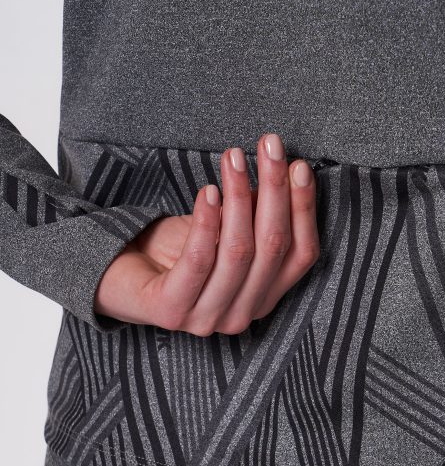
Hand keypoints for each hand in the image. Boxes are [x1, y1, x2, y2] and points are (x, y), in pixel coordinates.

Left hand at [94, 133, 319, 334]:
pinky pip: (198, 260)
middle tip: (270, 147)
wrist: (119, 279)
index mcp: (263, 298)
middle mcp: (242, 314)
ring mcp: (208, 318)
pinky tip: (207, 191)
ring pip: (239, 252)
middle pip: (273, 247)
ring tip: (233, 158)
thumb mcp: (224, 230)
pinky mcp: (171, 311)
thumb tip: (282, 170)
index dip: (303, 208)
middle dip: (275, 191)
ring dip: (239, 197)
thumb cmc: (175, 252)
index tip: (299, 165)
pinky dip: (206, 222)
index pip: (301, 254)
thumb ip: (255, 215)